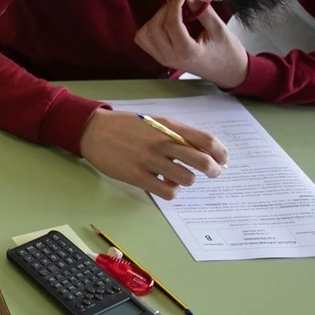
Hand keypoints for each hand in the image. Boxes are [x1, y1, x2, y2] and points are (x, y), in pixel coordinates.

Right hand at [78, 109, 227, 198]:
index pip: (207, 140)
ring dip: (187, 181)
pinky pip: (167, 191)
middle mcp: (162, 142)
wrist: (93, 130)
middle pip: (202, 161)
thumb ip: (177, 135)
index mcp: (169, 127)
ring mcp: (149, 160)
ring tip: (178, 177)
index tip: (222, 160)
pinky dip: (171, 191)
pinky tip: (164, 185)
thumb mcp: (154, 122)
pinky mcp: (137, 176)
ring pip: (187, 179)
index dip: (221, 153)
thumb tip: (202, 154)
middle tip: (211, 173)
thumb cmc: (126, 126)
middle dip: (213, 171)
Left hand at [135, 0, 250, 88]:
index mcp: (187, 51)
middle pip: (154, 27)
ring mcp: (164, 59)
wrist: (229, 73)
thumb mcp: (220, 29)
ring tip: (172, 13)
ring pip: (144, 34)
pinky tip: (165, 24)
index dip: (174, 4)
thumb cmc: (228, 53)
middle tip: (179, 2)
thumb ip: (203, 12)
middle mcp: (171, 57)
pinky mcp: (161, 59)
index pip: (171, 23)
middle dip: (165, 10)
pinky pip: (144, 42)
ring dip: (155, 19)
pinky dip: (150, 29)